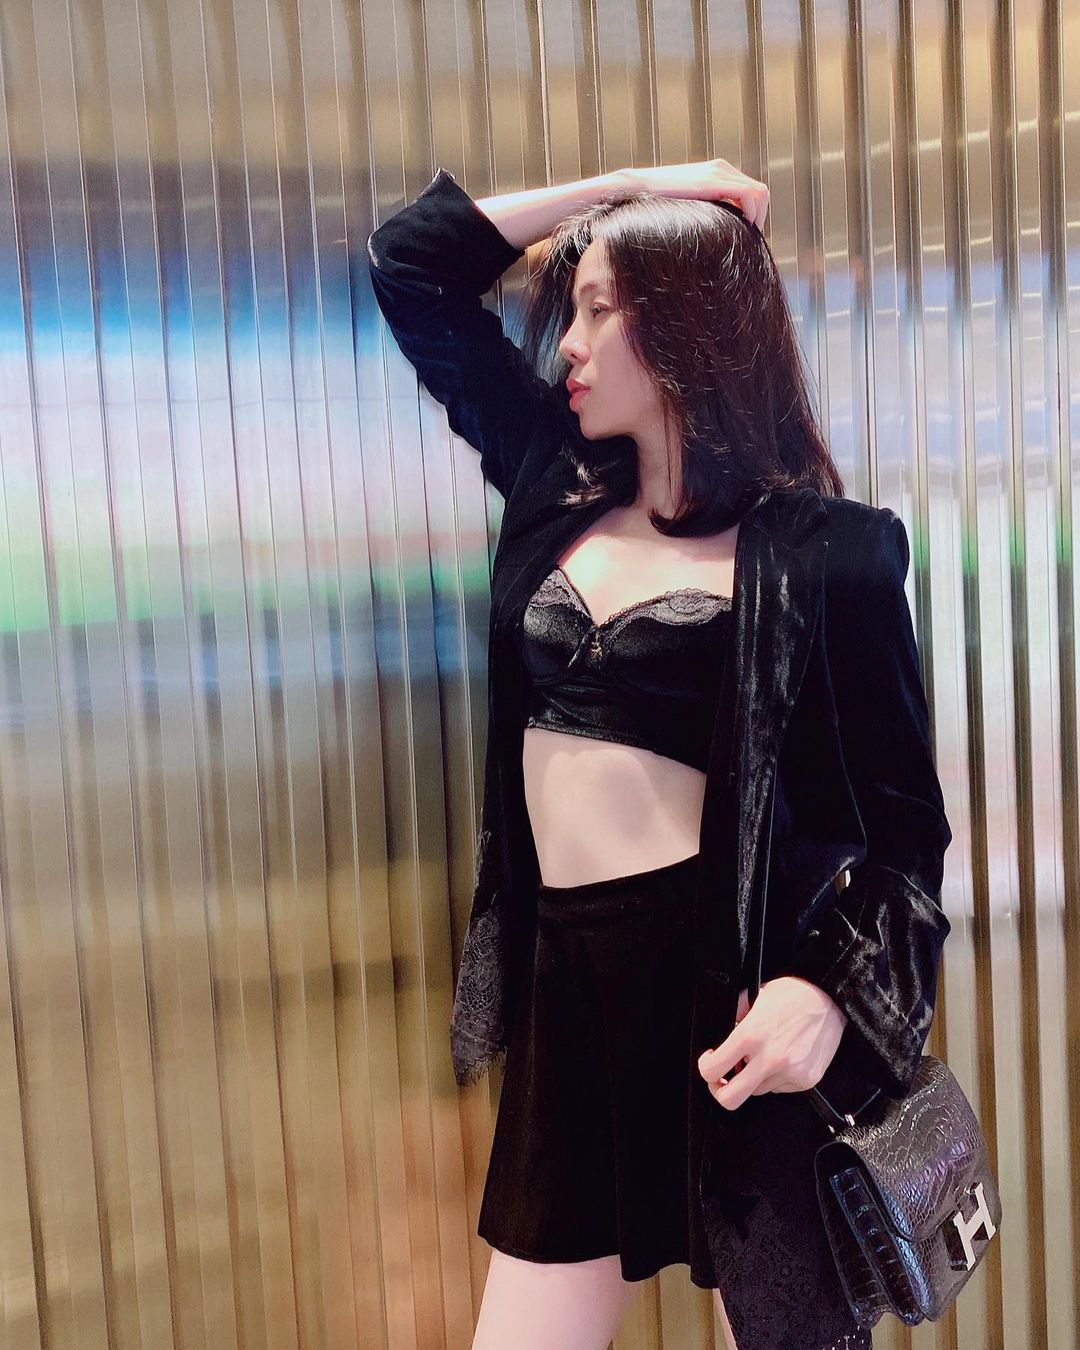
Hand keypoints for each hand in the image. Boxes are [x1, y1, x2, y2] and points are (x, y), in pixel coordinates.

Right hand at [619, 159, 768, 229]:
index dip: (754, 215)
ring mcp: (718, 172)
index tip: (744, 236)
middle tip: (747, 240)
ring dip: (757, 217)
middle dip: (759, 217)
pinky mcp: (712, 181)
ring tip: (744, 236)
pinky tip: (738, 228)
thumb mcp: (686, 206)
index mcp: (717, 173)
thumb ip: (702, 211)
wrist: (637, 188)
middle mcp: (721, 169)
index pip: (751, 192)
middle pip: (760, 193)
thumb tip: (711, 234)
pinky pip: (748, 195)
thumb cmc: (655, 204)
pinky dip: (751, 213)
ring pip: (759, 194)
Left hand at [697, 976, 847, 1110]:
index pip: (712, 1070)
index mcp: (751, 1035)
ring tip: (761, 1057)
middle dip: (720, 1091)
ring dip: (752, 1079)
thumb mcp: (754, 996)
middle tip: (723, 1078)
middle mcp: (769, 1058)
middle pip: (730, 1099)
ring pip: (756, 1091)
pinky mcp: (806, 1081)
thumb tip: (721, 1039)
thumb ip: (734, 1018)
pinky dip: (774, 1078)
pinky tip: (781, 1058)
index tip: (710, 1060)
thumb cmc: (791, 994)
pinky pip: (778, 1088)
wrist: (830, 999)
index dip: (705, 1067)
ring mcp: (789, 1073)